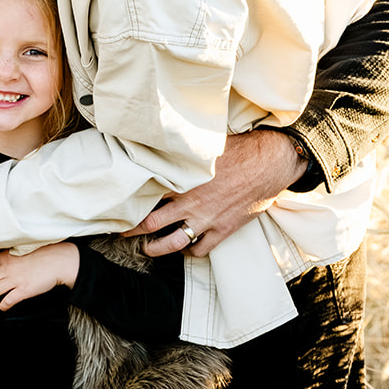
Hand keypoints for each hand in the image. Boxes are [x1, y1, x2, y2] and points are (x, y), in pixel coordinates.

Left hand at [0, 243, 78, 310]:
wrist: (58, 260)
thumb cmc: (42, 254)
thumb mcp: (19, 251)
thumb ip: (7, 259)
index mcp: (4, 257)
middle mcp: (6, 268)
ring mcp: (14, 280)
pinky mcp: (23, 290)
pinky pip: (8, 300)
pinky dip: (2, 306)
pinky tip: (2, 308)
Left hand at [126, 128, 305, 257]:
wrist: (269, 164)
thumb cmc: (238, 150)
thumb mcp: (205, 146)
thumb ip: (183, 150)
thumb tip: (165, 136)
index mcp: (182, 181)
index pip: (148, 195)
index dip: (131, 201)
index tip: (119, 203)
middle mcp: (191, 204)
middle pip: (152, 223)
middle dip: (133, 230)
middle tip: (122, 231)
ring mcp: (206, 220)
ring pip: (172, 243)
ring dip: (155, 248)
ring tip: (146, 249)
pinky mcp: (222, 231)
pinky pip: (200, 249)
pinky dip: (189, 251)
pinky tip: (183, 249)